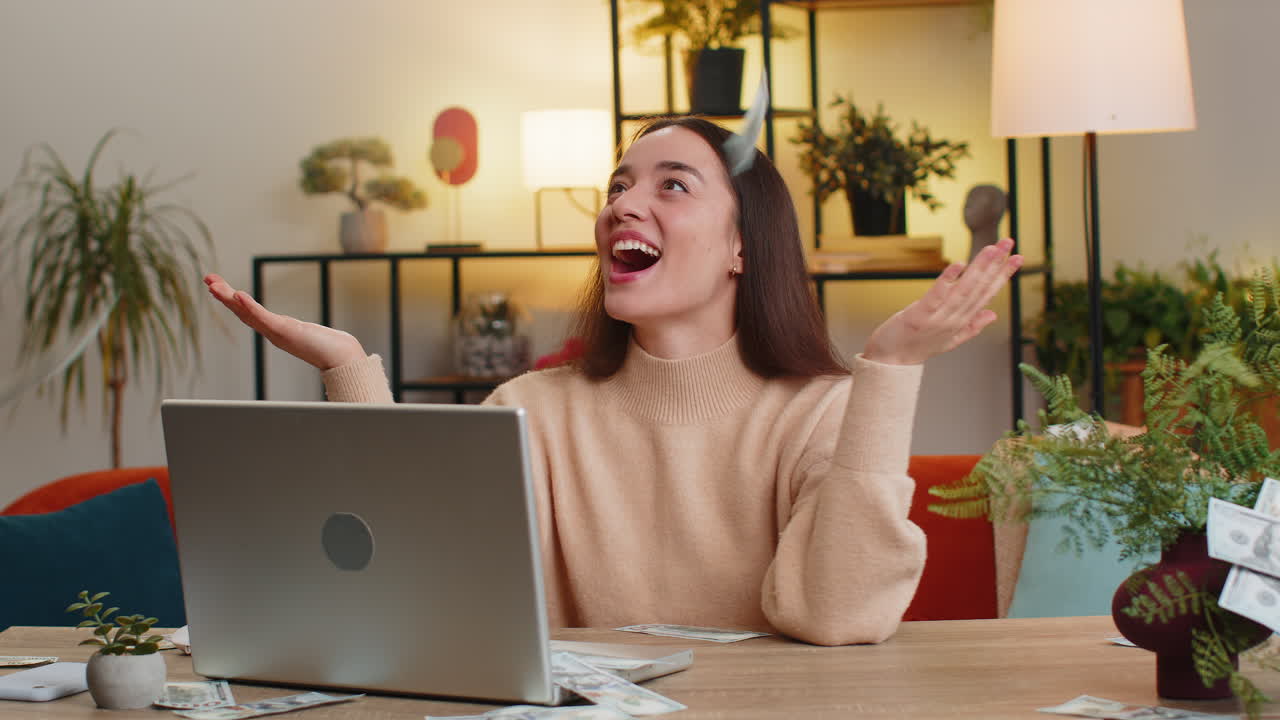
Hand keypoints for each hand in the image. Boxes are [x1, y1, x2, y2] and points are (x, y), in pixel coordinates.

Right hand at [204, 273, 366, 370]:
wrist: (342, 358)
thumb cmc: (328, 346)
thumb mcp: (306, 333)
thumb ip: (298, 332)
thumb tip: (300, 331)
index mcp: (274, 329)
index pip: (248, 312)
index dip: (231, 300)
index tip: (217, 286)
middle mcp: (271, 332)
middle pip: (242, 311)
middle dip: (223, 296)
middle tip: (208, 279)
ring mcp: (276, 333)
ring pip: (247, 314)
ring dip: (229, 299)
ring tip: (214, 285)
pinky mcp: (285, 332)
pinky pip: (263, 317)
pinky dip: (250, 307)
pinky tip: (238, 295)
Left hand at [863, 238, 1022, 365]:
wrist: (890, 362)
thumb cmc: (917, 347)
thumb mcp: (949, 339)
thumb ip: (972, 326)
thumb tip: (993, 314)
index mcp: (962, 322)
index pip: (987, 294)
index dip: (1003, 276)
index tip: (1018, 257)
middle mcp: (954, 320)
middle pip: (979, 289)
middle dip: (995, 265)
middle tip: (1008, 243)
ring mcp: (937, 319)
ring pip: (963, 291)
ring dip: (978, 268)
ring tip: (991, 249)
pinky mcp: (918, 316)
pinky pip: (936, 296)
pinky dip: (948, 280)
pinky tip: (959, 264)